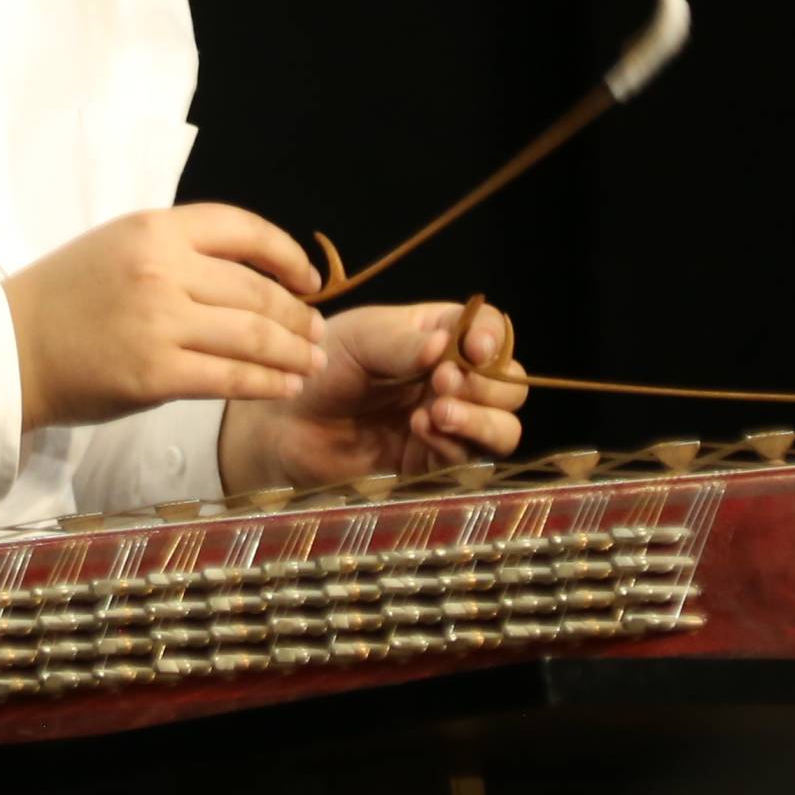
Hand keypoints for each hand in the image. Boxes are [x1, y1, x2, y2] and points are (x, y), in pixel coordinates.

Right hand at [1, 203, 332, 432]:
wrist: (10, 349)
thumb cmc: (65, 299)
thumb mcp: (119, 246)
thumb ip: (179, 252)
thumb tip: (255, 277)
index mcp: (154, 229)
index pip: (244, 230)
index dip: (289, 256)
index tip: (310, 280)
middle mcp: (160, 269)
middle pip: (257, 290)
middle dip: (299, 317)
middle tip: (318, 334)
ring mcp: (158, 323)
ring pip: (253, 336)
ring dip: (293, 353)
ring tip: (311, 364)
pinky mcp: (154, 375)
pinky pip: (230, 378)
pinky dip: (266, 384)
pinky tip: (283, 387)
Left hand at [217, 296, 531, 495]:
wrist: (285, 427)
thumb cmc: (319, 370)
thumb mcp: (358, 340)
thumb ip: (401, 343)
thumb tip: (447, 345)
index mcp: (437, 335)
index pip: (489, 330)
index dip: (492, 338)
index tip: (474, 348)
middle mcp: (451, 379)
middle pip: (508, 382)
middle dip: (487, 383)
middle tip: (443, 381)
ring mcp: (447, 423)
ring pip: (503, 426)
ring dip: (482, 418)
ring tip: (437, 410)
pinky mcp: (433, 463)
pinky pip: (470, 458)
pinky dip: (454, 444)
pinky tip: (419, 430)